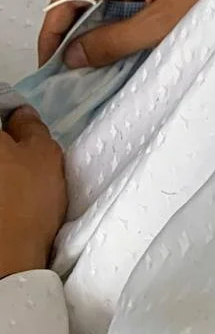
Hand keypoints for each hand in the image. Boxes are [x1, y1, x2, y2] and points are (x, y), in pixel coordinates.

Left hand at [0, 108, 66, 277]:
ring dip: (2, 174)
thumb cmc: (28, 202)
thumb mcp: (44, 153)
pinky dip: (0, 197)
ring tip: (13, 188)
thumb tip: (19, 114)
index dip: (7, 117)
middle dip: (3, 148)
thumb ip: (30, 125)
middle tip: (20, 159)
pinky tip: (4, 209)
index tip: (20, 126)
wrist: (8, 265)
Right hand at [38, 0, 214, 69]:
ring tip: (95, 64)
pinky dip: (122, 18)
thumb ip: (116, 40)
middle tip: (70, 70)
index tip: (49, 63)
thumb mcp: (164, 23)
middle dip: (74, 30)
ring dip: (99, 26)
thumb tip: (75, 55)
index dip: (53, 29)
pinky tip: (126, 44)